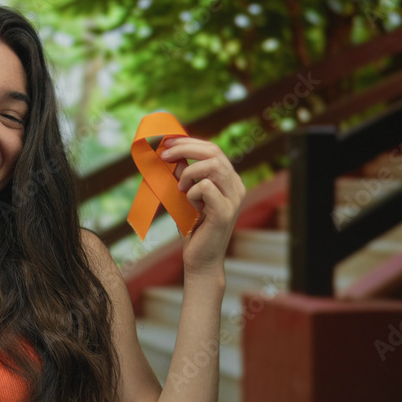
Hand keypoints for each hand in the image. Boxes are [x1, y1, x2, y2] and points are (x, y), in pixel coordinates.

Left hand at [159, 137, 245, 277]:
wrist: (199, 259)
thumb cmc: (192, 228)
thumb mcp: (185, 196)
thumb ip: (183, 177)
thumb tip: (172, 154)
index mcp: (230, 181)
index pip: (213, 150)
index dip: (189, 142)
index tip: (167, 142)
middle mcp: (237, 187)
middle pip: (214, 152)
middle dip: (186, 149)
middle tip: (165, 155)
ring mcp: (234, 199)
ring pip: (212, 166)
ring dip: (189, 173)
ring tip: (179, 188)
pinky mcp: (225, 212)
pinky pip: (206, 187)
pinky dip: (191, 192)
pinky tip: (190, 206)